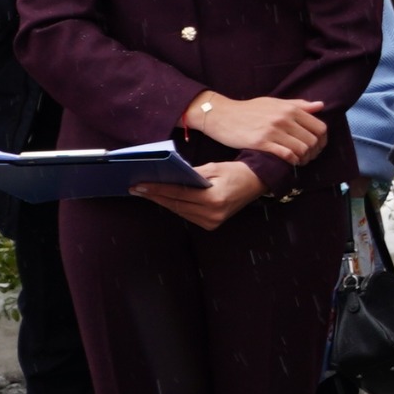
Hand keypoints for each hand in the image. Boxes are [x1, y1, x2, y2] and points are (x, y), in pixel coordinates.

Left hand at [133, 162, 263, 229]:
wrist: (257, 183)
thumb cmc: (236, 172)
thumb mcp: (213, 168)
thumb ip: (190, 174)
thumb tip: (167, 176)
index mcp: (214, 199)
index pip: (178, 194)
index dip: (157, 189)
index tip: (139, 185)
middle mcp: (212, 214)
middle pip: (176, 204)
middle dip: (154, 196)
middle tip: (136, 188)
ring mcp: (212, 222)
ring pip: (179, 211)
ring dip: (162, 201)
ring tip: (146, 192)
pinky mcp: (211, 224)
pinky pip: (187, 214)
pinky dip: (175, 205)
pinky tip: (163, 198)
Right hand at [186, 92, 327, 164]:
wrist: (221, 115)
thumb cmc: (249, 109)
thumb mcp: (274, 102)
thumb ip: (298, 105)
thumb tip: (321, 105)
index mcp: (290, 109)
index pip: (320, 127)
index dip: (322, 140)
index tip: (317, 147)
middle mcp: (284, 119)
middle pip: (313, 141)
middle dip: (314, 152)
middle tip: (308, 157)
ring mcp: (273, 131)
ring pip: (302, 149)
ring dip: (303, 158)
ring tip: (298, 161)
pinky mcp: (261, 142)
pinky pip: (286, 155)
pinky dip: (291, 161)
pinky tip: (288, 161)